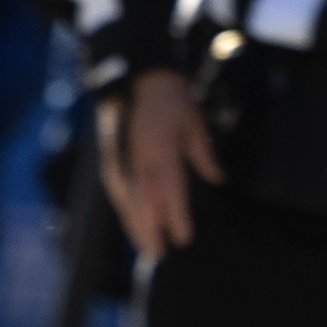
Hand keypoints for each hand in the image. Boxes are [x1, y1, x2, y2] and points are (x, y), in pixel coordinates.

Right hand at [99, 66, 221, 258]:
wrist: (137, 71)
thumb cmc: (171, 96)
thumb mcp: (194, 119)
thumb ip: (203, 152)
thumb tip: (216, 179)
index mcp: (160, 146)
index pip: (168, 187)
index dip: (175, 214)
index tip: (183, 238)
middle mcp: (136, 153)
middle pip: (141, 199)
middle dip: (149, 229)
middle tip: (158, 255)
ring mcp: (120, 153)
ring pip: (124, 196)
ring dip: (133, 222)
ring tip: (143, 245)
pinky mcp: (110, 151)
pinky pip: (115, 186)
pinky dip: (122, 206)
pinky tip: (129, 219)